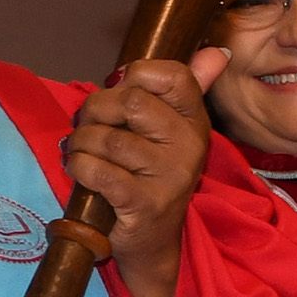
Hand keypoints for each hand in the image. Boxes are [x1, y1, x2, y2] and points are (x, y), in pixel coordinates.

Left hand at [68, 50, 228, 296]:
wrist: (152, 244)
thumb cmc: (152, 179)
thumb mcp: (173, 133)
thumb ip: (192, 88)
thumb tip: (217, 51)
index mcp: (196, 122)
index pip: (173, 76)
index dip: (135, 76)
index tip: (119, 92)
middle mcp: (190, 146)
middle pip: (132, 102)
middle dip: (96, 109)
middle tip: (87, 126)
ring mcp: (169, 177)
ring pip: (109, 138)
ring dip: (82, 142)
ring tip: (79, 151)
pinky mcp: (144, 204)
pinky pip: (100, 171)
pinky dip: (80, 166)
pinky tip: (78, 169)